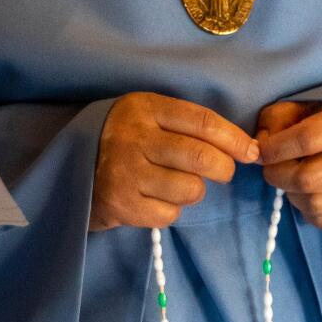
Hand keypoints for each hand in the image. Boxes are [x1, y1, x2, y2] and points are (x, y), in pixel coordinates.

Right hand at [92, 92, 259, 230]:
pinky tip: (154, 199)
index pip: (202, 121)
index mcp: (144, 108)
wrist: (69, 170)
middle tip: (223, 173)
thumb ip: (188, 126)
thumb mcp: (148, 118)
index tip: (252, 152)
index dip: (234, 139)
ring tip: (176, 185)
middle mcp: (133, 138)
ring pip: (190, 189)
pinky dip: (170, 210)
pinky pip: (169, 214)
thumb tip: (245, 147)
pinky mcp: (121, 205)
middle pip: (200, 157)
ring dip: (193, 192)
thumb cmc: (123, 143)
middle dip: (224, 168)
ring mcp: (125, 173)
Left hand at [255, 100, 321, 231]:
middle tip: (272, 170)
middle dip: (278, 176)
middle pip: (308, 178)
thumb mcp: (303, 108)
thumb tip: (259, 146)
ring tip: (292, 181)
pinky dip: (306, 211)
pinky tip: (307, 194)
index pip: (306, 139)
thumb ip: (276, 119)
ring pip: (314, 203)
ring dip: (292, 195)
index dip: (276, 148)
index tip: (261, 152)